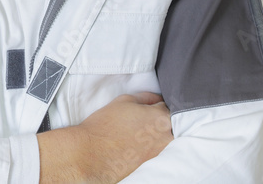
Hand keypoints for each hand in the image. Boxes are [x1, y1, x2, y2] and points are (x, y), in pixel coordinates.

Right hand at [38, 93, 171, 183]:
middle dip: (160, 121)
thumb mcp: (124, 100)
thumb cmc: (105, 125)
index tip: (147, 108)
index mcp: (161, 117)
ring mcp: (160, 153)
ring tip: (138, 134)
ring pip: (165, 139)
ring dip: (157, 135)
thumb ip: (145, 97)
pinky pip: (157, 151)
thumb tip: (155, 99)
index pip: (167, 106)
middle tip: (142, 121)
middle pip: (170, 124)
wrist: (91, 153)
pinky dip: (150, 147)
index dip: (156, 105)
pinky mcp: (152, 164)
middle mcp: (165, 136)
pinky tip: (137, 145)